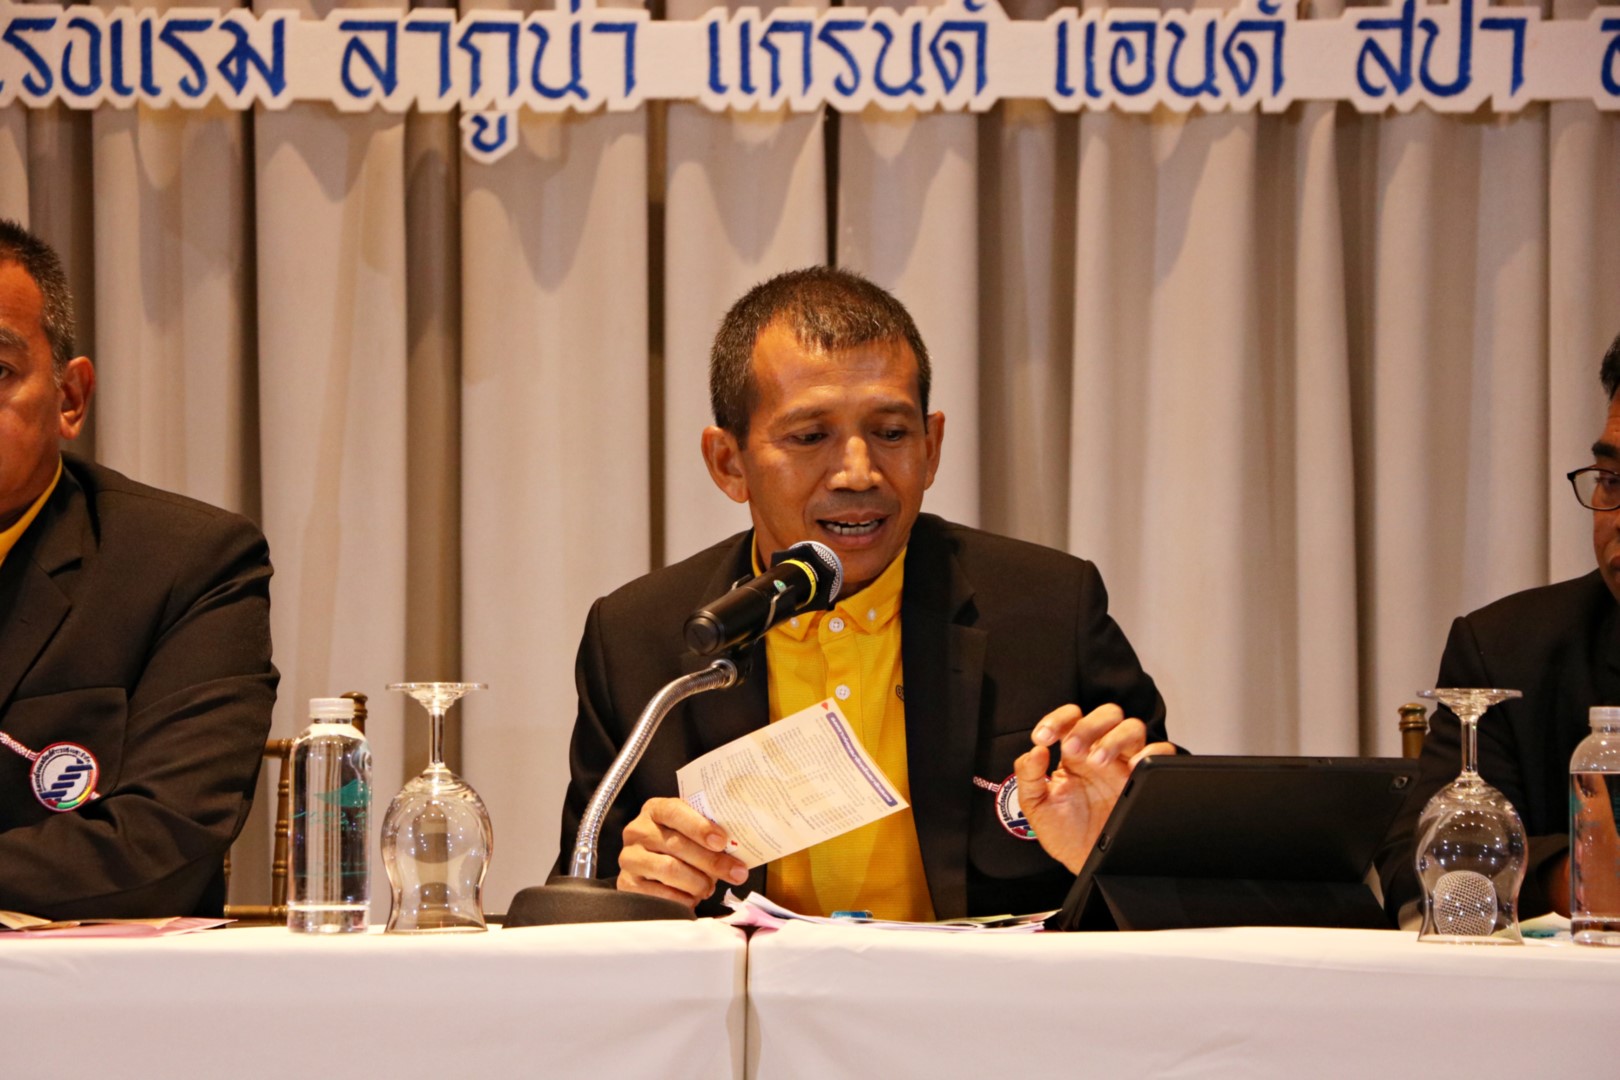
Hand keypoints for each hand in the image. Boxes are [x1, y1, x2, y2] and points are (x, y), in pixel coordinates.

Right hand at [617, 797, 750, 907]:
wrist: (651, 870)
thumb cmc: (680, 847)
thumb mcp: (691, 832)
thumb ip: (708, 834)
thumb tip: (738, 849)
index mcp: (655, 810)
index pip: (675, 812)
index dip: (699, 826)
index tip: (721, 841)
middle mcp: (637, 831)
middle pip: (677, 845)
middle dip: (712, 861)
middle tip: (736, 872)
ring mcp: (630, 857)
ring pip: (669, 869)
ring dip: (698, 882)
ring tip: (710, 886)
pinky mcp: (627, 884)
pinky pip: (660, 894)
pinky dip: (683, 898)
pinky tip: (693, 897)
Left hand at [1012, 703, 1174, 873]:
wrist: (1087, 863)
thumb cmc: (1064, 833)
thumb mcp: (1036, 806)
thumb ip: (1029, 776)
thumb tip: (1035, 750)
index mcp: (1074, 754)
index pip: (1071, 718)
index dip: (1058, 719)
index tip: (1043, 737)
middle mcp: (1101, 753)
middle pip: (1106, 715)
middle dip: (1089, 726)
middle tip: (1072, 748)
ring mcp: (1125, 765)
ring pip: (1133, 728)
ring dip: (1114, 738)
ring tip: (1097, 761)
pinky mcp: (1146, 781)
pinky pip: (1162, 754)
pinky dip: (1152, 753)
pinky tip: (1134, 766)